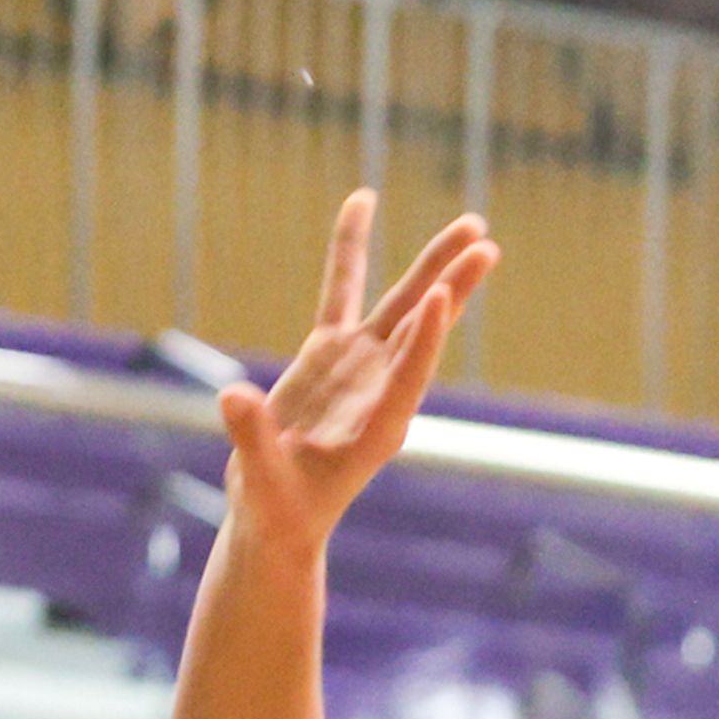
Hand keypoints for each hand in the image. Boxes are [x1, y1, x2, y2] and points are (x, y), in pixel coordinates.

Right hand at [220, 192, 497, 548]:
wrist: (277, 517)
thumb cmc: (277, 511)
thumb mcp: (264, 484)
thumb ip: (253, 440)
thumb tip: (232, 397)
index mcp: (377, 426)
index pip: (409, 374)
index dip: (426, 338)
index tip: (443, 298)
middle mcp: (379, 388)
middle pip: (422, 327)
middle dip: (453, 286)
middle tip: (485, 243)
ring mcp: (358, 366)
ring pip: (400, 302)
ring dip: (433, 264)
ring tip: (472, 224)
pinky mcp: (328, 353)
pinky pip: (340, 290)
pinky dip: (349, 248)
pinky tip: (362, 201)